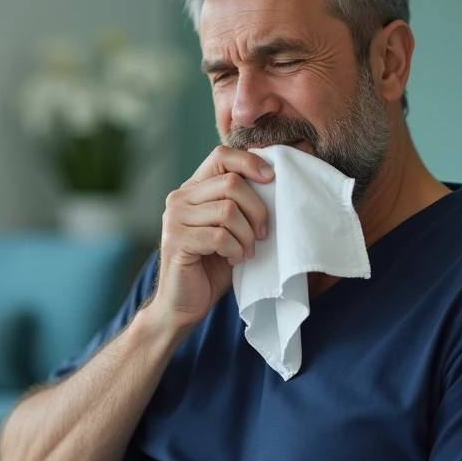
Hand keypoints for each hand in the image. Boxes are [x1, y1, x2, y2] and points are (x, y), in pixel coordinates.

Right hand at [150, 145, 272, 330]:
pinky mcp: (176, 241)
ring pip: (228, 210)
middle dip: (257, 210)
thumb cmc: (214, 265)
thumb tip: (287, 168)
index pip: (221, 156)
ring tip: (246, 251)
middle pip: (231, 183)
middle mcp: (179, 198)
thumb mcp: (233, 227)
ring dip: (246, 235)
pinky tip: (233, 260)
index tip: (272, 180)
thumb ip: (246, 202)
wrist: (184, 304)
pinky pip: (219, 236)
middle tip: (261, 234)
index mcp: (193, 189)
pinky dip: (235, 250)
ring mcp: (174, 219)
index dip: (250, 162)